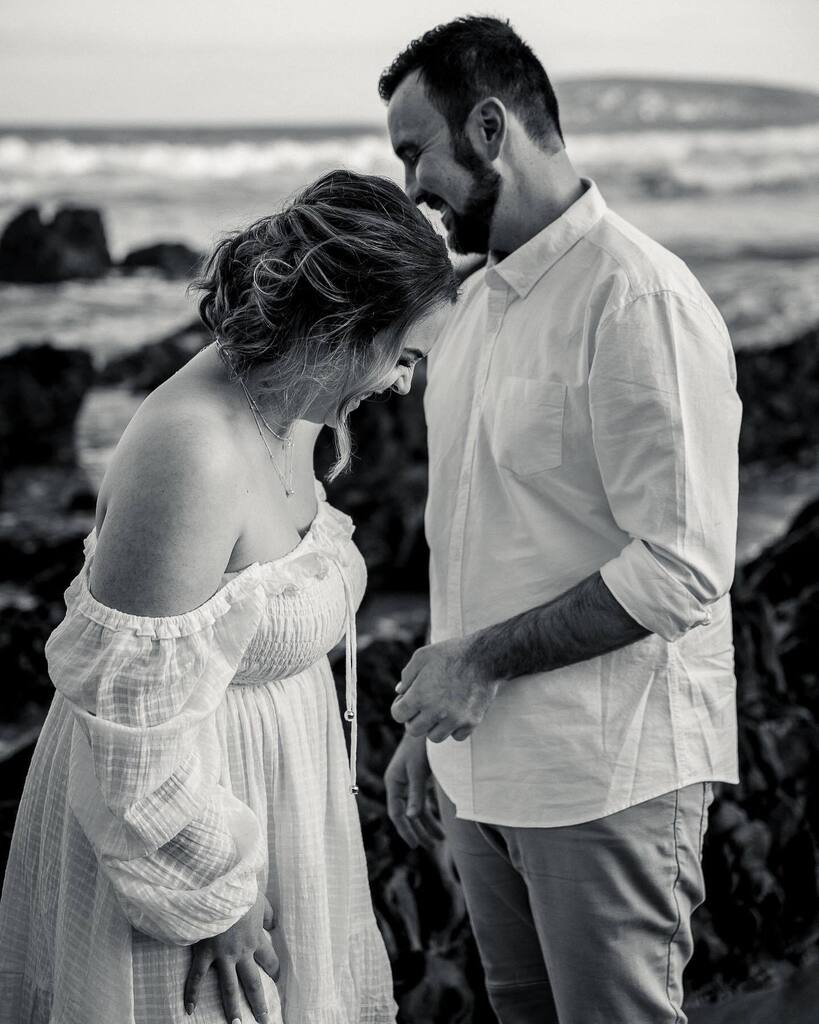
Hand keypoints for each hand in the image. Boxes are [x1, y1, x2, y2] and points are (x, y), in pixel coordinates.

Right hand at [184, 888, 278, 1022]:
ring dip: (232, 1008)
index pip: (269, 960)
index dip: (274, 970)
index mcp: (256, 938)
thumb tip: (273, 923)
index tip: (277, 980)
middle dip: (259, 1002)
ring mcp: (222, 955)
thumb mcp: (260, 899)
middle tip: (265, 1019)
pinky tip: (189, 1010)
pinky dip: (192, 994)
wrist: (219, 885)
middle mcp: (242, 952)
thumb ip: (267, 913)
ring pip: (229, 987)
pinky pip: (197, 977)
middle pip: (253, 982)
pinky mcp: (204, 952)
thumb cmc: (241, 889)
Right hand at [385, 731, 444, 848]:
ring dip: (426, 823)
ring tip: (440, 839)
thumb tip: (412, 817)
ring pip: (414, 809)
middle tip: (431, 846)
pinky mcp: (416, 778)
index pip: (397, 813)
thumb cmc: (420, 748)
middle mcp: (397, 784)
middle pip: (406, 814)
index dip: (405, 830)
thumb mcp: (419, 772)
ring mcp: (407, 781)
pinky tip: (438, 822)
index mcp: (393, 783)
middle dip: (418, 830)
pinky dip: (428, 812)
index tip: (415, 845)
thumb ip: (416, 795)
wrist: (425, 727)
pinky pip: (420, 801)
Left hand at [391, 638, 498, 742]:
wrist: (484, 656)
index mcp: (420, 695)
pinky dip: (454, 728)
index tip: (407, 700)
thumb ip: (407, 675)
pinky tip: (455, 713)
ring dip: (433, 726)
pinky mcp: (471, 722)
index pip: (398, 715)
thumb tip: (400, 692)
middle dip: (414, 719)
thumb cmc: (451, 653)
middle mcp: (436, 711)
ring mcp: (455, 719)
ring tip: (439, 711)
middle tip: (422, 707)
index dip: (400, 707)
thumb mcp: (422, 656)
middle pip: (413, 730)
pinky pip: (456, 736)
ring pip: (435, 737)